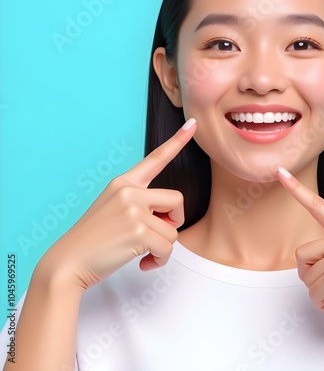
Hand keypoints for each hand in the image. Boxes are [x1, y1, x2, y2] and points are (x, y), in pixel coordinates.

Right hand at [38, 118, 196, 290]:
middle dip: (173, 221)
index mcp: (124, 183)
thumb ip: (141, 205)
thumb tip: (169, 219)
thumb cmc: (93, 240)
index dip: (177, 141)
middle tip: (154, 236)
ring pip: (173, 230)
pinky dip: (160, 260)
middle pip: (177, 200)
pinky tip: (143, 262)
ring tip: (141, 252)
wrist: (68, 263)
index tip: (192, 124)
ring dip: (162, 247)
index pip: (156, 158)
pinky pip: (168, 248)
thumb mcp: (113, 209)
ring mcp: (133, 210)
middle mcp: (130, 191)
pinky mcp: (138, 231)